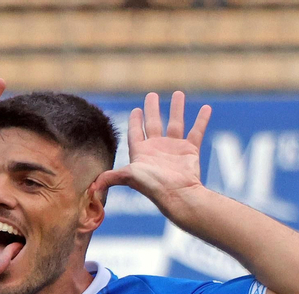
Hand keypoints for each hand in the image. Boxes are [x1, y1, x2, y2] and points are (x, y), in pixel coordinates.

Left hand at [92, 92, 210, 212]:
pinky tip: (206, 108)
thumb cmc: (153, 186)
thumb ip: (111, 177)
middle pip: (154, 123)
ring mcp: (174, 149)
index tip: (136, 110)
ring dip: (177, 108)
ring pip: (176, 123)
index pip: (136, 132)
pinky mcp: (190, 151)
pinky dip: (201, 120)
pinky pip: (197, 132)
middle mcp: (157, 149)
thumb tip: (93, 186)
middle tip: (151, 95)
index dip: (135, 121)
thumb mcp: (129, 176)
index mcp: (142, 153)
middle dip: (152, 109)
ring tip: (178, 94)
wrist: (178, 195)